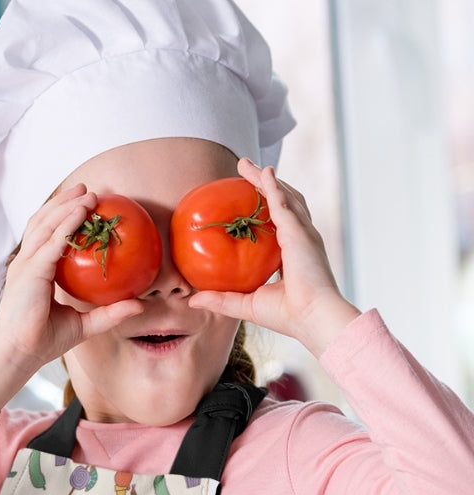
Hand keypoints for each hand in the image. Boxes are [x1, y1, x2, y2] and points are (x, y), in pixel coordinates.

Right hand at [0, 184, 142, 416]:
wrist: (20, 353)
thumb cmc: (44, 341)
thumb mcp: (84, 325)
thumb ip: (109, 313)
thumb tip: (139, 305)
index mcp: (33, 273)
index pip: (46, 237)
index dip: (62, 219)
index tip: (83, 207)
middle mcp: (26, 264)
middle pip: (43, 222)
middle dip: (63, 202)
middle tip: (86, 190)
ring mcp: (26, 265)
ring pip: (46, 224)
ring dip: (66, 205)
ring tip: (87, 193)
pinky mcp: (31, 271)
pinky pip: (52, 240)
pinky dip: (67, 223)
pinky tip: (82, 211)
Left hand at [188, 158, 359, 355]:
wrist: (312, 318)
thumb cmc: (286, 316)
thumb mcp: (245, 305)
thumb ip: (220, 300)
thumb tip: (193, 300)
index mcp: (292, 254)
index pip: (278, 225)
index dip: (266, 210)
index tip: (248, 201)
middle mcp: (300, 239)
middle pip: (283, 202)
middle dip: (266, 184)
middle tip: (245, 170)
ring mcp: (302, 234)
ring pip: (284, 196)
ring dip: (266, 179)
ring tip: (249, 166)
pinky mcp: (299, 233)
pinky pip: (283, 203)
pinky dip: (273, 186)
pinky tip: (263, 173)